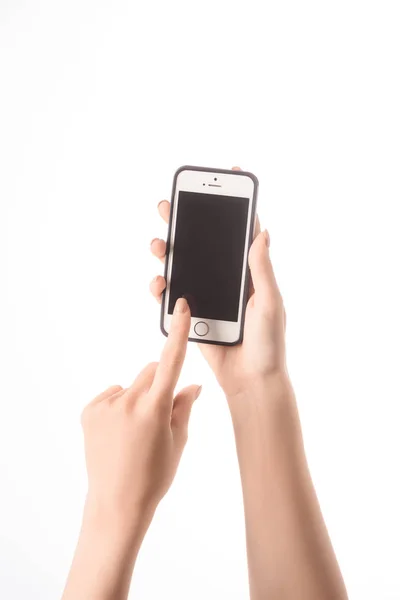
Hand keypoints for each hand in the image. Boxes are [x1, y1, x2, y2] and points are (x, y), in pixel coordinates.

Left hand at [81, 297, 200, 524]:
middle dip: (160, 382)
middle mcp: (128, 402)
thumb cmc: (154, 476)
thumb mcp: (178, 442)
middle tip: (159, 411)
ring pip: (132, 384)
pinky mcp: (89, 411)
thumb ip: (184, 406)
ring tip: (136, 428)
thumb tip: (194, 385)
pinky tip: (119, 429)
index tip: (181, 307)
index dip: (178, 333)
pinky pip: (111, 393)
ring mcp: (106, 406)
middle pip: (151, 370)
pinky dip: (118, 403)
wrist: (117, 503)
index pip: (171, 362)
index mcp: (155, 409)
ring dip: (139, 395)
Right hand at [149, 168, 286, 399]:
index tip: (232, 174)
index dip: (238, 203)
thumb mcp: (270, 303)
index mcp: (250, 272)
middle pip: (203, 242)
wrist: (251, 382)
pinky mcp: (192, 314)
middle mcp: (227, 278)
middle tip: (170, 204)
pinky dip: (162, 288)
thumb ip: (261, 269)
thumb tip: (262, 230)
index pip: (242, 231)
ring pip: (183, 265)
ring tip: (159, 243)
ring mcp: (207, 295)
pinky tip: (159, 283)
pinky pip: (172, 296)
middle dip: (185, 221)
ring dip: (168, 251)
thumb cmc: (269, 344)